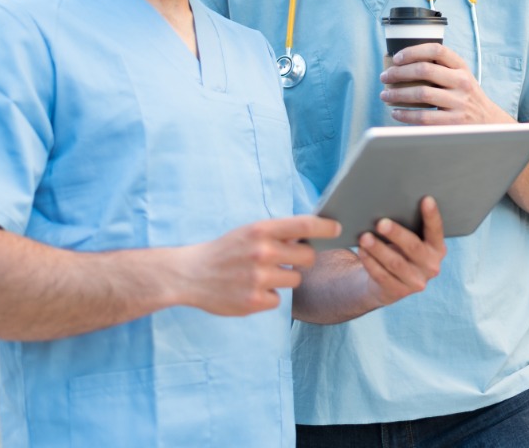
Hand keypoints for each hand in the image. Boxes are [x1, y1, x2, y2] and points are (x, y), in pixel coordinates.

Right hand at [178, 216, 339, 316]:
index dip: (326, 227)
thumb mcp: (249, 232)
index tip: (338, 229)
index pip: (305, 225)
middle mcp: (262, 252)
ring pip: (295, 280)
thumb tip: (314, 233)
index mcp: (261, 230)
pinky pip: (278, 299)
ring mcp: (258, 278)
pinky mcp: (254, 301)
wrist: (190, 274)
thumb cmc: (226, 251)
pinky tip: (250, 290)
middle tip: (287, 260)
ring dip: (284, 279)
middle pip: (308, 257)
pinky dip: (268, 296)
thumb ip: (278, 233)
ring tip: (260, 275)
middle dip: (303, 259)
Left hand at [355, 196, 445, 307]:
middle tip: (381, 222)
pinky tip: (362, 251)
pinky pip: (382, 276)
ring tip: (364, 237)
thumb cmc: (399, 250)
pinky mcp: (398, 292)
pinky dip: (370, 262)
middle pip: (413, 247)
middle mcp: (431, 266)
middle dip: (396, 234)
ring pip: (395, 263)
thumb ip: (408, 226)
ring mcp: (416, 282)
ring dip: (378, 249)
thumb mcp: (408, 240)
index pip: (436, 230)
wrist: (390, 282)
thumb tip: (389, 206)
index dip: (432, 215)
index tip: (426, 199)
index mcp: (437, 249)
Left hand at [379, 43, 512, 124]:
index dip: (413, 51)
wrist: (488, 123)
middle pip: (424, 70)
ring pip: (421, 93)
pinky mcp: (453, 122)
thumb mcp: (461, 77)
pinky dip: (405, 114)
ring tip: (385, 95)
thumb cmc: (466, 97)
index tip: (397, 58)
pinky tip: (395, 112)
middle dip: (398, 73)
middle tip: (385, 77)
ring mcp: (459, 103)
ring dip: (397, 93)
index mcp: (461, 67)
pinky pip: (423, 117)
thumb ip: (441, 69)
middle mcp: (462, 82)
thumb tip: (403, 65)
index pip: (436, 50)